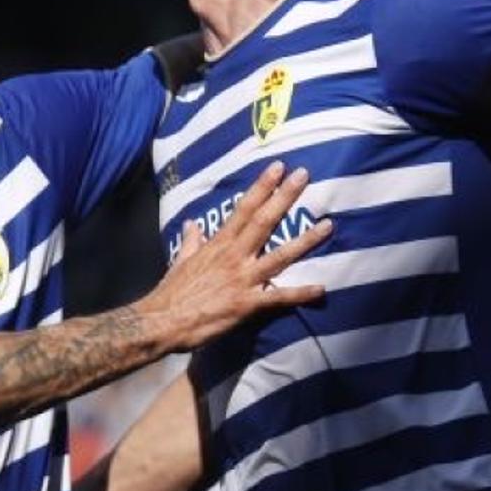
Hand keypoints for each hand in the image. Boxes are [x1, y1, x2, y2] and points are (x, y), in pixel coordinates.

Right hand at [138, 162, 330, 351]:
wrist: (162, 322)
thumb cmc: (172, 293)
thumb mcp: (181, 261)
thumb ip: (191, 242)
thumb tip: (192, 224)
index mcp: (219, 244)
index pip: (244, 208)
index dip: (262, 187)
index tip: (277, 168)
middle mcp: (234, 256)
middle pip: (264, 221)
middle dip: (285, 197)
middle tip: (303, 175)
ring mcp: (242, 279)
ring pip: (280, 256)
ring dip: (306, 241)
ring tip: (328, 225)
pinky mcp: (246, 304)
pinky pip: (278, 298)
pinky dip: (300, 294)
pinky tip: (321, 289)